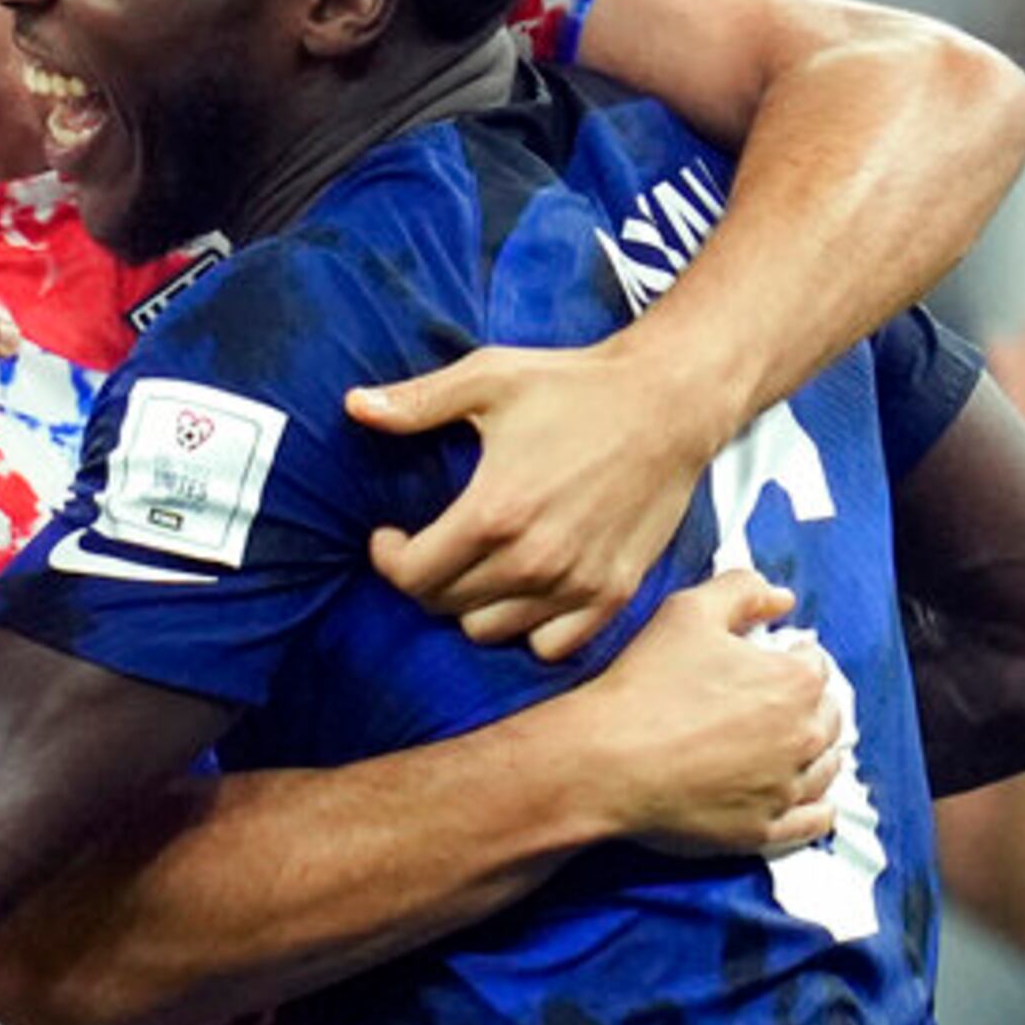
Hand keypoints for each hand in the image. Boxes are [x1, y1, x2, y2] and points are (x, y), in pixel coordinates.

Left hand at [351, 330, 721, 660]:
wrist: (669, 401)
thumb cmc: (576, 386)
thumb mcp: (488, 378)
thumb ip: (416, 402)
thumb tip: (354, 406)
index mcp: (494, 512)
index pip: (411, 575)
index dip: (387, 559)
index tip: (389, 538)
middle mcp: (534, 559)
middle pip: (445, 605)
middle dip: (424, 578)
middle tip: (430, 547)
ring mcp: (577, 582)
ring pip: (490, 631)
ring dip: (471, 605)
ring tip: (475, 566)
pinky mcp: (613, 593)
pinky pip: (552, 646)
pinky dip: (529, 628)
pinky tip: (523, 591)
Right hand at [571, 571, 846, 855]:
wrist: (603, 761)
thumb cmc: (644, 686)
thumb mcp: (687, 611)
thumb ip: (741, 589)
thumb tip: (780, 598)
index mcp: (795, 681)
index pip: (812, 661)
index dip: (784, 656)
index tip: (756, 664)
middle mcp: (804, 737)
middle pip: (826, 715)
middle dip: (802, 705)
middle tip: (762, 705)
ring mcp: (786, 788)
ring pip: (825, 767)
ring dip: (812, 753)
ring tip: (778, 747)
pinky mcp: (764, 829)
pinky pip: (812, 821)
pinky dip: (814, 807)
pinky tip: (802, 797)